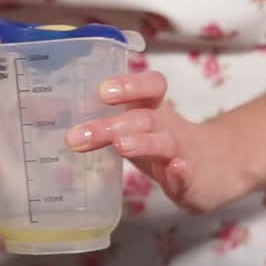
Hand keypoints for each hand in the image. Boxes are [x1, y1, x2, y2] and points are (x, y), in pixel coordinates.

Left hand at [64, 71, 254, 212]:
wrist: (217, 168)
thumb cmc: (163, 145)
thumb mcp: (136, 130)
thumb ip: (102, 123)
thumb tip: (48, 115)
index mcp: (154, 111)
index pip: (149, 86)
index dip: (129, 85)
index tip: (101, 91)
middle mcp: (168, 127)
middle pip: (143, 117)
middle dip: (111, 124)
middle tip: (78, 136)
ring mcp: (182, 153)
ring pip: (163, 143)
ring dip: (143, 141)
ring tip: (122, 146)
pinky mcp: (193, 181)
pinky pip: (187, 175)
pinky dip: (181, 173)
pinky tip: (176, 170)